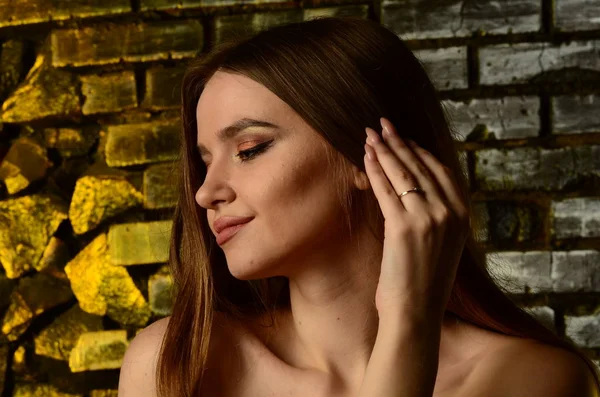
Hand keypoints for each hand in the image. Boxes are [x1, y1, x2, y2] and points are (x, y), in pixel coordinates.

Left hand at [364, 117, 469, 321]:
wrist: (416, 313)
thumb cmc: (424, 282)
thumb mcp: (442, 244)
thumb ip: (437, 216)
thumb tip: (417, 191)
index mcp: (463, 216)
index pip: (442, 171)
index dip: (420, 151)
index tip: (405, 137)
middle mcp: (450, 213)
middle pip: (421, 166)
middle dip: (399, 142)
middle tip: (383, 124)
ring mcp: (429, 219)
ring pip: (403, 174)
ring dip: (384, 150)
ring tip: (370, 133)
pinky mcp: (403, 228)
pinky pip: (386, 190)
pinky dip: (374, 170)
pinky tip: (365, 156)